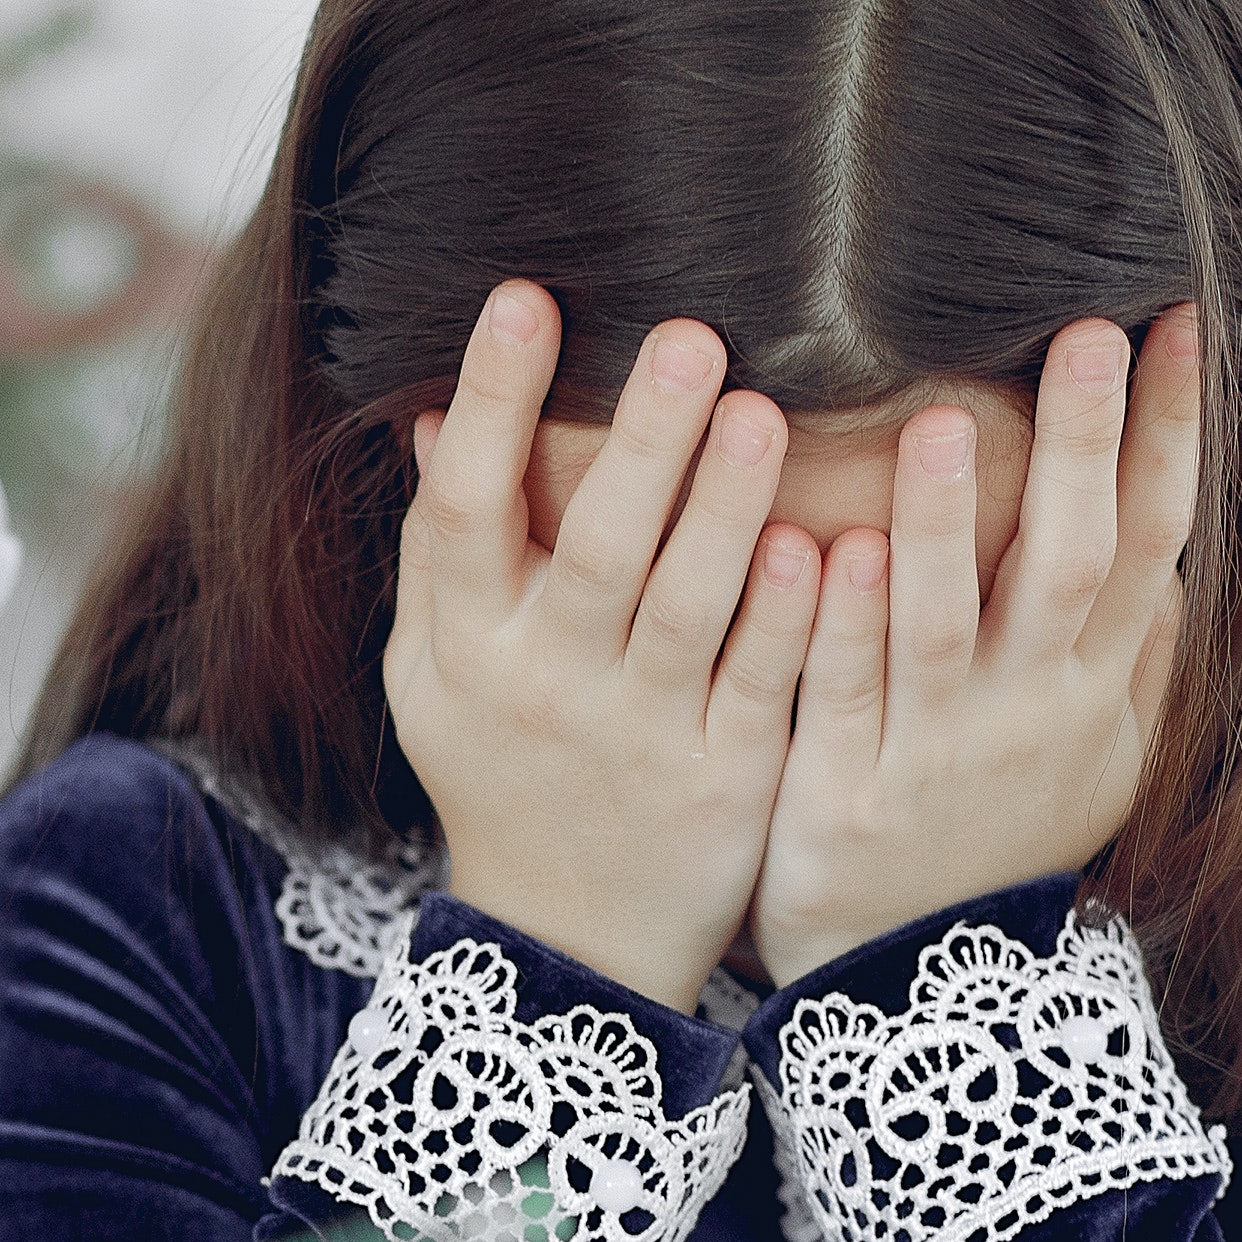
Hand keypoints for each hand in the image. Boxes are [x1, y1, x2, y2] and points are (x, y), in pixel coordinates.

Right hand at [386, 284, 823, 1010]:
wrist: (568, 944)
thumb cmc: (501, 771)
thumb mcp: (436, 674)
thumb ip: (439, 554)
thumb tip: (425, 414)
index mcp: (467, 646)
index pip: (462, 507)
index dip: (490, 402)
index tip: (523, 297)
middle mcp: (546, 684)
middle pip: (591, 549)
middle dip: (641, 443)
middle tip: (689, 335)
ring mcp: (639, 735)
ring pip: (685, 609)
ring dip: (724, 510)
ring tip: (762, 411)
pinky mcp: (727, 779)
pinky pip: (759, 686)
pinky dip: (786, 620)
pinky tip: (816, 544)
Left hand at [747, 309, 1195, 988]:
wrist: (920, 995)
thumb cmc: (999, 848)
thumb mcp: (1097, 765)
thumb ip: (1136, 662)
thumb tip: (1176, 559)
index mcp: (1097, 688)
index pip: (1150, 537)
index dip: (1167, 430)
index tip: (1173, 320)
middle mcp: (1035, 712)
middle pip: (1070, 563)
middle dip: (1084, 447)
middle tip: (1086, 330)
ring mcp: (940, 754)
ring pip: (946, 624)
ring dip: (943, 523)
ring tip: (935, 420)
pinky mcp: (846, 795)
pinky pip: (844, 698)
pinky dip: (839, 627)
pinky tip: (823, 547)